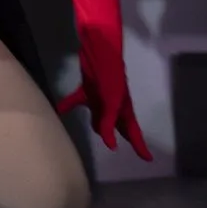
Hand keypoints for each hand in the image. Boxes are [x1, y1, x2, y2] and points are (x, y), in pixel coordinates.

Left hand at [55, 40, 151, 159]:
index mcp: (124, 108)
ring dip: (95, 122)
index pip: (133, 131)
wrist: (99, 49)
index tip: (147, 159)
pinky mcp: (87, 88)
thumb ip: (109, 122)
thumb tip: (110, 145)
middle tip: (117, 146)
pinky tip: (59, 110)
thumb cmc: (111, 75)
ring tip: (94, 129)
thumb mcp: (112, 101)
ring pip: (98, 115)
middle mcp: (113, 104)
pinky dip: (68, 105)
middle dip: (117, 135)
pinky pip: (77, 100)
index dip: (140, 145)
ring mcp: (100, 96)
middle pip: (116, 125)